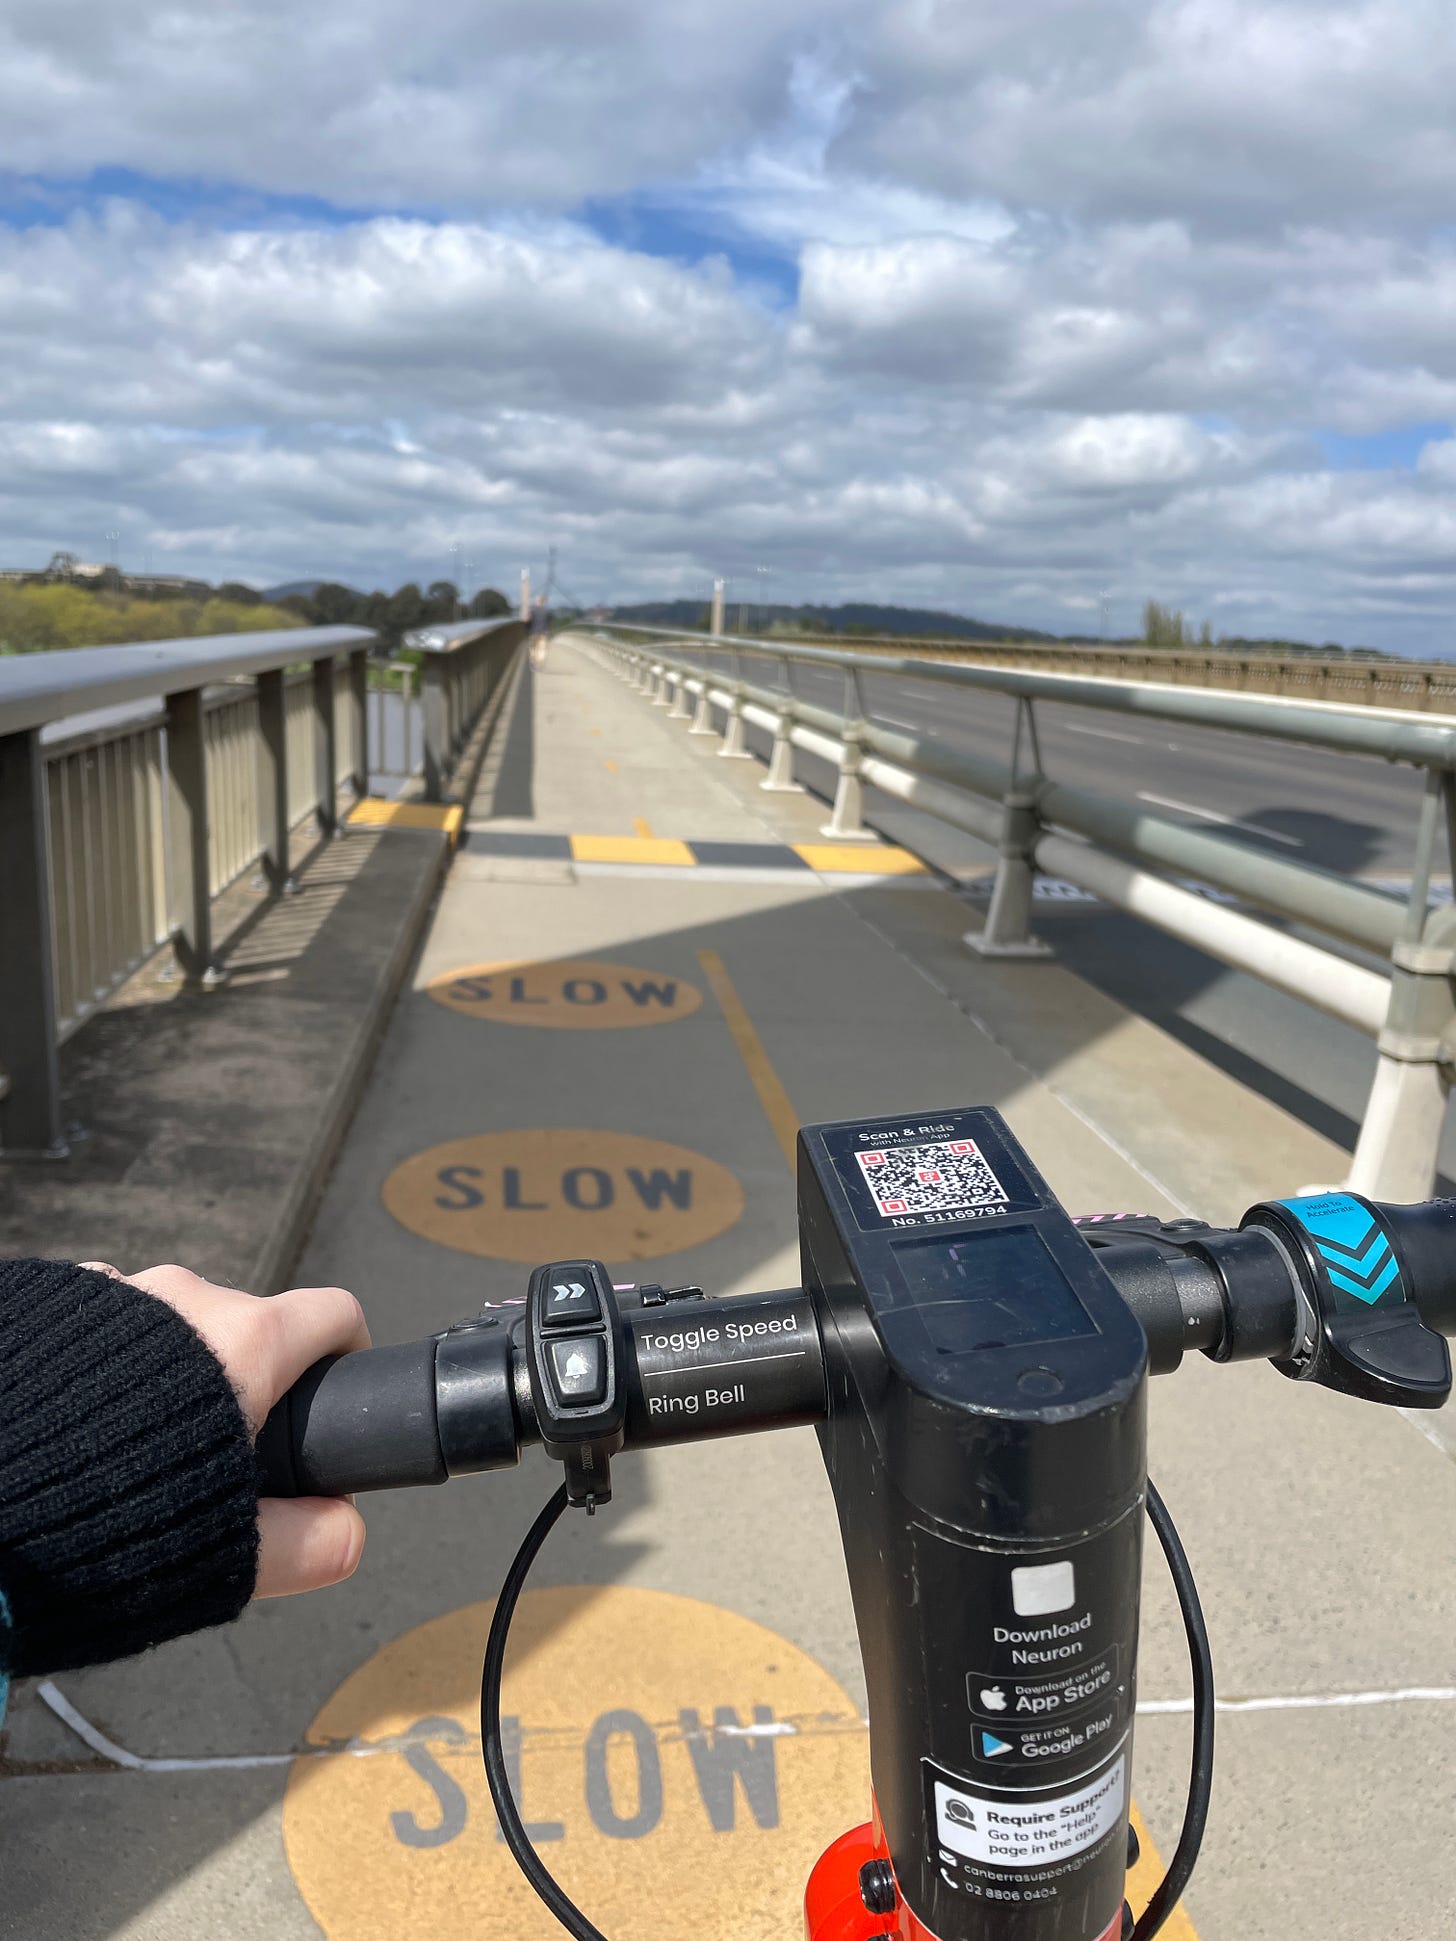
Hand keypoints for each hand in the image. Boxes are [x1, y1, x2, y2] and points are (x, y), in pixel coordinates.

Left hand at [80, 1262, 370, 1599]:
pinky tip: (76, 1423)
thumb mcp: (220, 1556)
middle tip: (210, 1458)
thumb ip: (303, 1545)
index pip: (331, 1316)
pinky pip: (102, 1320)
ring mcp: (114, 1290)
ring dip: (167, 1369)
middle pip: (247, 1325)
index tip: (329, 1395)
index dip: (344, 1358)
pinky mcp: (52, 1301)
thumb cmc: (83, 1526)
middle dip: (241, 1383)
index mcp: (245, 1344)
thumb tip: (344, 1535)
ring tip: (127, 1447)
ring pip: (169, 1322)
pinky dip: (104, 1362)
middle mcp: (185, 1300)